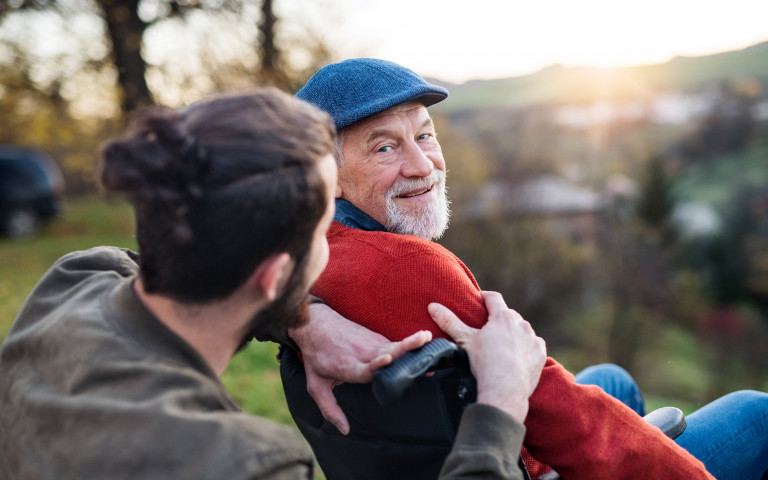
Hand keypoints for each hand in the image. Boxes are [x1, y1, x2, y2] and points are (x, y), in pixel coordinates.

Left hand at [288, 303, 431, 433]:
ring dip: (411, 342)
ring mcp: (369, 343)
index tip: (388, 359)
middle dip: (405, 347)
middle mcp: (362, 354)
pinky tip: (422, 344)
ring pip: (394, 345)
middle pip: (387, 351)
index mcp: (348, 367)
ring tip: (428, 339)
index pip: (365, 367)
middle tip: (424, 341)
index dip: (377, 364)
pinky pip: (393, 344)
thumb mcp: (316, 386)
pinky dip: (407, 345)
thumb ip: (330, 410)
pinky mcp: (375, 337)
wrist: (314, 324)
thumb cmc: (316, 356)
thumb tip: (345, 430)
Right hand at [429, 291, 545, 422]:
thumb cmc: (485, 363)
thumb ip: (449, 321)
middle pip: (508, 314)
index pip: (494, 298)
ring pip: (522, 329)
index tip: (480, 299)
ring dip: (514, 332)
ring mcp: (533, 338)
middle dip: (499, 318)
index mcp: (502, 317)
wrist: (505, 390)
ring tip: (503, 344)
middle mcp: (521, 324)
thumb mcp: (465, 340)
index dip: (485, 297)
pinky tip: (517, 356)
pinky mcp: (540, 353)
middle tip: (489, 328)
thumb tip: (433, 306)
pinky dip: (526, 347)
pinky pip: (534, 344)